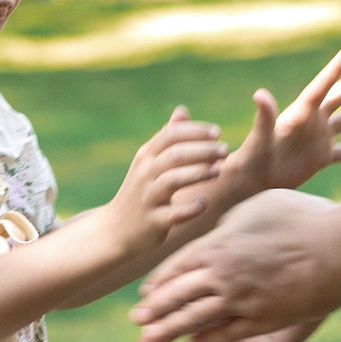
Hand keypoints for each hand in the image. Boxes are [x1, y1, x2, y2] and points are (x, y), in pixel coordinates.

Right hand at [106, 107, 227, 272]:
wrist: (116, 230)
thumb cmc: (141, 191)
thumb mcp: (149, 162)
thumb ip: (167, 137)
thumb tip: (183, 111)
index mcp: (146, 156)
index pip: (170, 135)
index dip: (195, 131)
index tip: (216, 132)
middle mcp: (145, 174)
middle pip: (175, 154)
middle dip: (203, 150)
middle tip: (224, 150)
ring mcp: (148, 198)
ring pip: (174, 180)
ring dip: (199, 173)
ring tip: (219, 171)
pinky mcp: (154, 221)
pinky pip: (175, 213)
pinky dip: (192, 207)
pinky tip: (205, 202)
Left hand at [131, 185, 340, 341]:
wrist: (340, 247)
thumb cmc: (304, 217)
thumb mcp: (258, 206)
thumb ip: (232, 221)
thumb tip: (218, 229)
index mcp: (219, 245)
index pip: (178, 266)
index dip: (160, 281)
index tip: (145, 292)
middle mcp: (223, 275)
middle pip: (177, 297)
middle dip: (155, 311)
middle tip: (136, 323)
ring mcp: (242, 301)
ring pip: (195, 321)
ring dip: (170, 333)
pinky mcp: (264, 321)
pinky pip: (226, 334)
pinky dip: (207, 340)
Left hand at [223, 44, 340, 199]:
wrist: (254, 181)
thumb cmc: (253, 157)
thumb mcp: (261, 136)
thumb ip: (265, 116)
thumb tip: (260, 95)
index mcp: (300, 113)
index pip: (322, 87)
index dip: (335, 69)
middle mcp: (312, 121)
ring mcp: (319, 138)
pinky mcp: (321, 157)